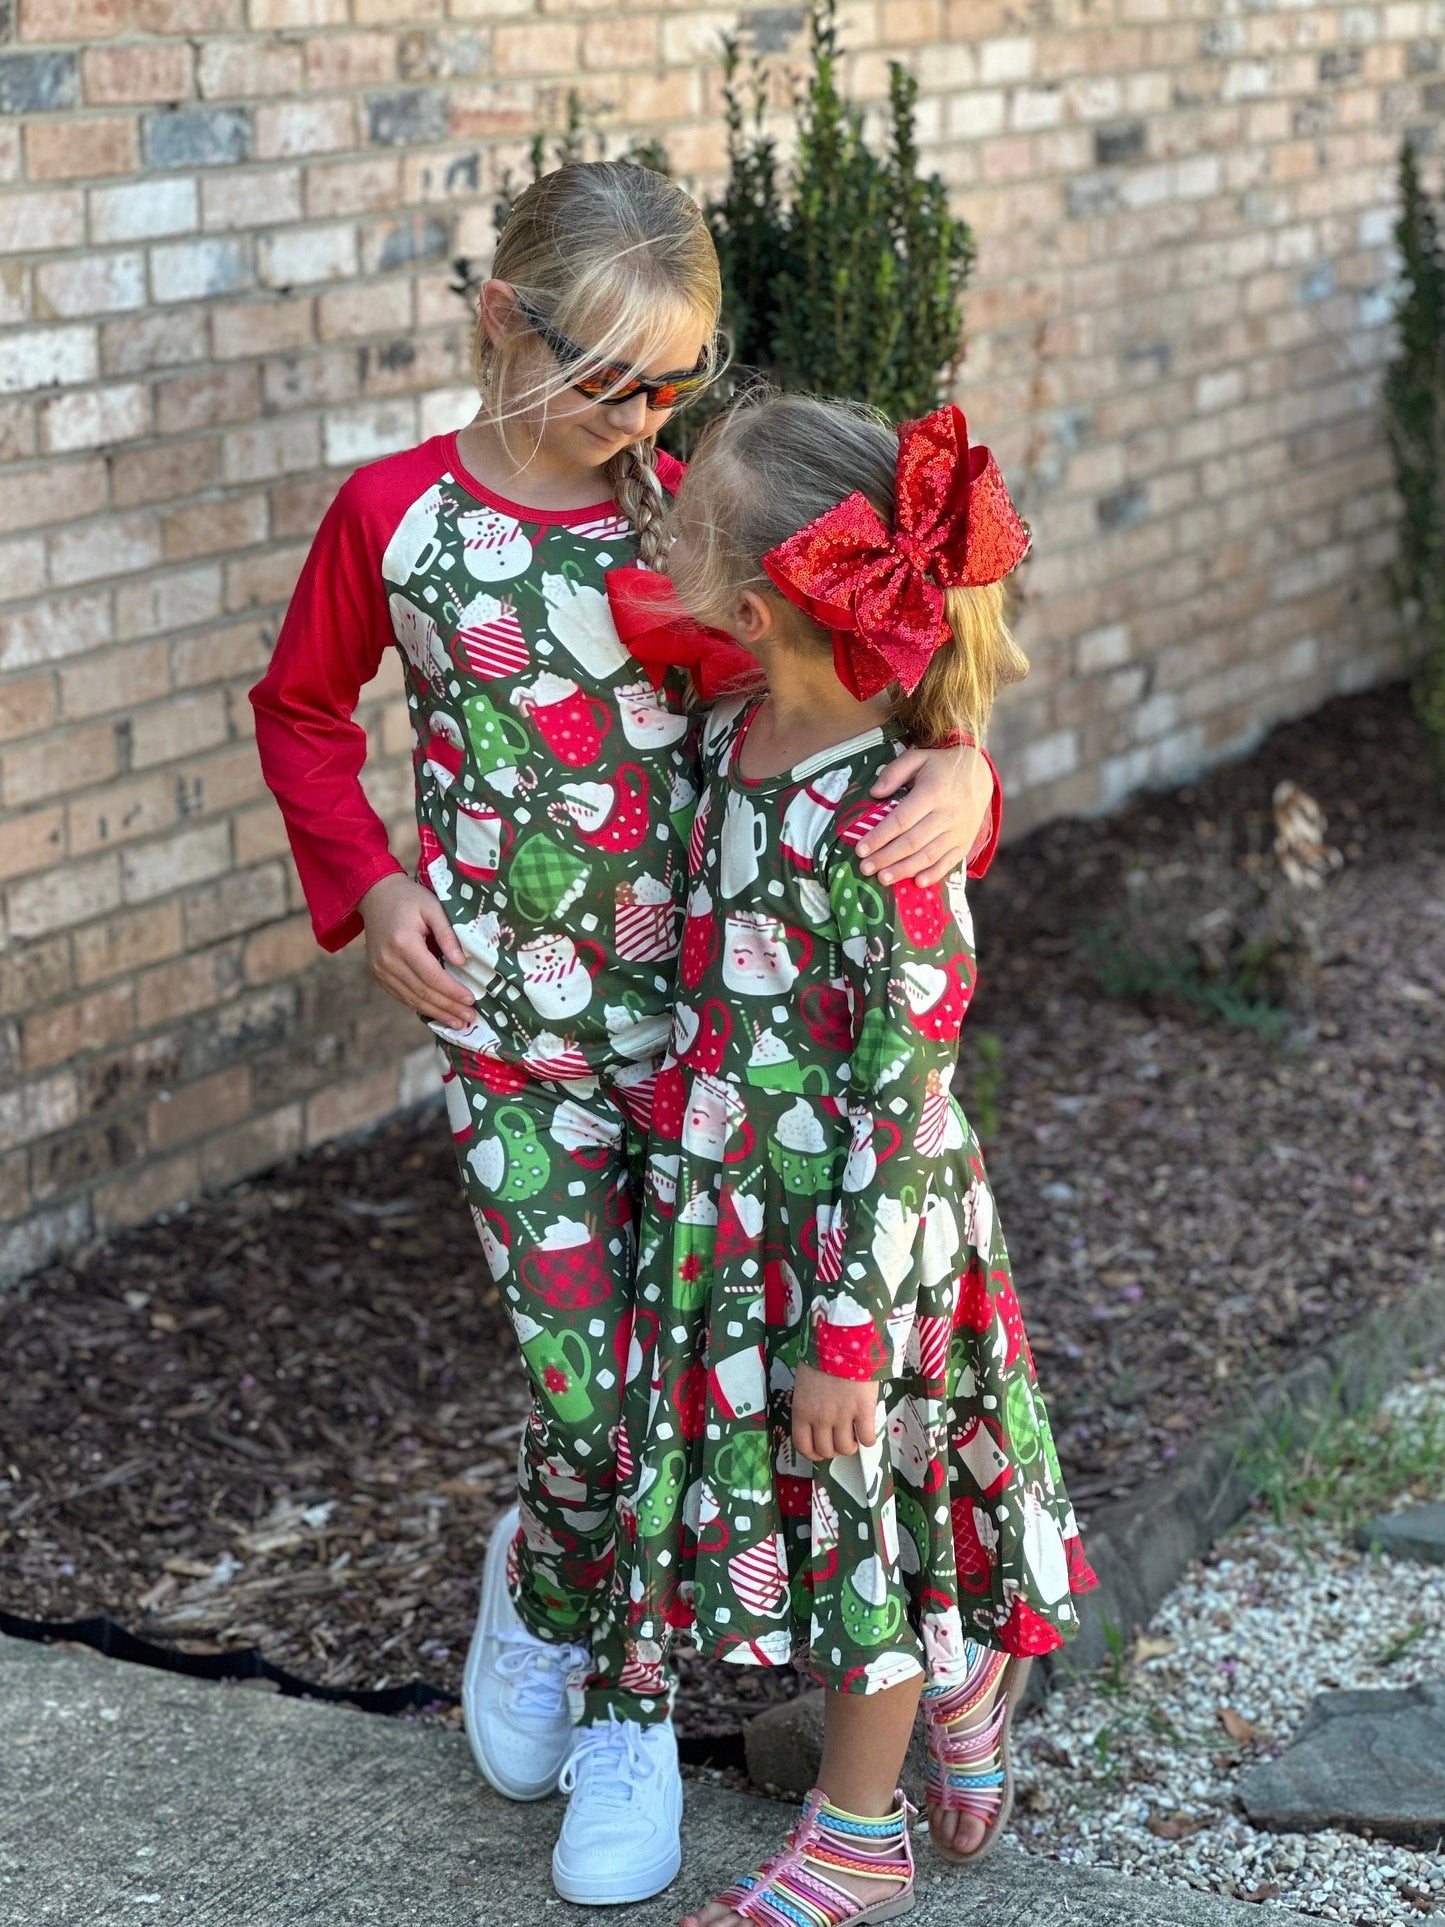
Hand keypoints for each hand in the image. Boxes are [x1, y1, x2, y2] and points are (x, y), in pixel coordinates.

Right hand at [359, 874, 472, 1027]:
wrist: (375, 895)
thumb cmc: (409, 898)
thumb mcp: (433, 907)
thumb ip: (448, 934)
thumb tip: (462, 962)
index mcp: (403, 942)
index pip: (432, 976)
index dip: (452, 991)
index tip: (472, 1000)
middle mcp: (388, 960)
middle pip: (422, 992)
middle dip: (448, 1008)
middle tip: (470, 1018)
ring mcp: (380, 970)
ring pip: (411, 998)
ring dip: (436, 1013)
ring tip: (457, 1022)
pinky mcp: (377, 974)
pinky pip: (401, 996)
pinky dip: (420, 1006)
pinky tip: (437, 1012)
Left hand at [791, 1362, 878, 1461]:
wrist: (843, 1341)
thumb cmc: (821, 1356)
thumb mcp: (805, 1382)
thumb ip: (808, 1403)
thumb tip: (815, 1418)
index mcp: (802, 1411)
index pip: (803, 1446)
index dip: (813, 1453)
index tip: (821, 1450)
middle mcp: (820, 1419)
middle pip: (826, 1451)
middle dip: (833, 1449)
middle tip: (839, 1439)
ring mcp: (842, 1416)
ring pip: (846, 1448)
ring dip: (850, 1446)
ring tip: (853, 1436)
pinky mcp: (864, 1411)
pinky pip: (867, 1438)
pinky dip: (867, 1439)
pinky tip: (867, 1431)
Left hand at [859, 743, 993, 885]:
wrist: (979, 775)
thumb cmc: (941, 767)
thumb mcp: (918, 758)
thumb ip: (894, 772)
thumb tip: (874, 793)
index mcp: (933, 792)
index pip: (902, 819)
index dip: (880, 836)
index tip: (861, 849)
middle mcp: (948, 814)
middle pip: (913, 841)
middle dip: (887, 857)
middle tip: (865, 868)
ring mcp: (959, 831)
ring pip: (929, 855)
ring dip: (904, 870)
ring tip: (882, 879)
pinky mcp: (965, 842)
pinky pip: (949, 862)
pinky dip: (933, 874)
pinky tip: (916, 883)